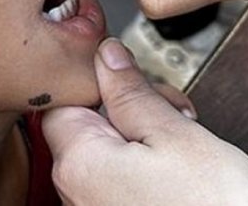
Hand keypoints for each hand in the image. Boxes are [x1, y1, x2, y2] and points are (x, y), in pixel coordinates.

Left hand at [43, 38, 247, 205]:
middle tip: (173, 108)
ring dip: (146, 133)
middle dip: (132, 106)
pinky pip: (122, 178)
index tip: (131, 75)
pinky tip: (180, 163)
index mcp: (80, 164)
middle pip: (89, 124)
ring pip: (110, 150)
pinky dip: (148, 163)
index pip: (62, 102)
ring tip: (185, 136)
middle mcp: (78, 193)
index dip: (98, 81)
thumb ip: (131, 92)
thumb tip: (107, 57)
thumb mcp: (175, 134)